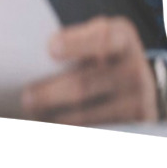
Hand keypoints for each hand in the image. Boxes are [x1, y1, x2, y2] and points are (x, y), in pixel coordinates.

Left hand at [21, 16, 157, 125]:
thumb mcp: (93, 35)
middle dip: (52, 93)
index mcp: (121, 37)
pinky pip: (98, 131)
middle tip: (27, 98)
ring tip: (34, 115)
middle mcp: (134, 68)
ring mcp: (139, 99)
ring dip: (57, 117)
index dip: (76, 44)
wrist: (136, 80)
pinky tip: (54, 127)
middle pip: (86, 83)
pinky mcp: (135, 125)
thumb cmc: (100, 52)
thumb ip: (72, 40)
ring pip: (88, 113)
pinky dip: (72, 130)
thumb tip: (27, 54)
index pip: (101, 39)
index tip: (51, 49)